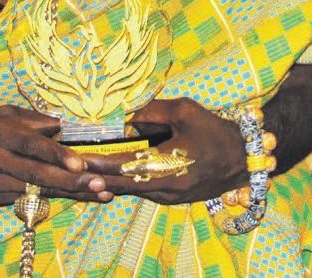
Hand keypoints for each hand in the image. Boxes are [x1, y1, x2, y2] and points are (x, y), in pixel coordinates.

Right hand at [0, 104, 113, 205]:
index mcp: (0, 134)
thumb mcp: (0, 114)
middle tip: (100, 183)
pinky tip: (78, 198)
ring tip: (99, 192)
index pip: (31, 145)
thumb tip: (60, 125)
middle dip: (71, 180)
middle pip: (38, 173)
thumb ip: (31, 119)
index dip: (56, 155)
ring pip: (36, 191)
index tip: (80, 163)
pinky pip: (26, 200)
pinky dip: (52, 200)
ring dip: (70, 193)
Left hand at [82, 98, 244, 204]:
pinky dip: (122, 182)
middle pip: (119, 184)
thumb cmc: (214, 131)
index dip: (95, 162)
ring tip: (80, 168)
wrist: (243, 160)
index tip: (72, 156)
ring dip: (106, 179)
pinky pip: (140, 191)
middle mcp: (163, 189)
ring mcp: (167, 198)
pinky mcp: (171, 199)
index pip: (121, 166)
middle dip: (93, 174)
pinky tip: (106, 173)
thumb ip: (151, 112)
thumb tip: (123, 115)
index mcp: (166, 168)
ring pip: (128, 190)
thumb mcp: (184, 111)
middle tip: (68, 164)